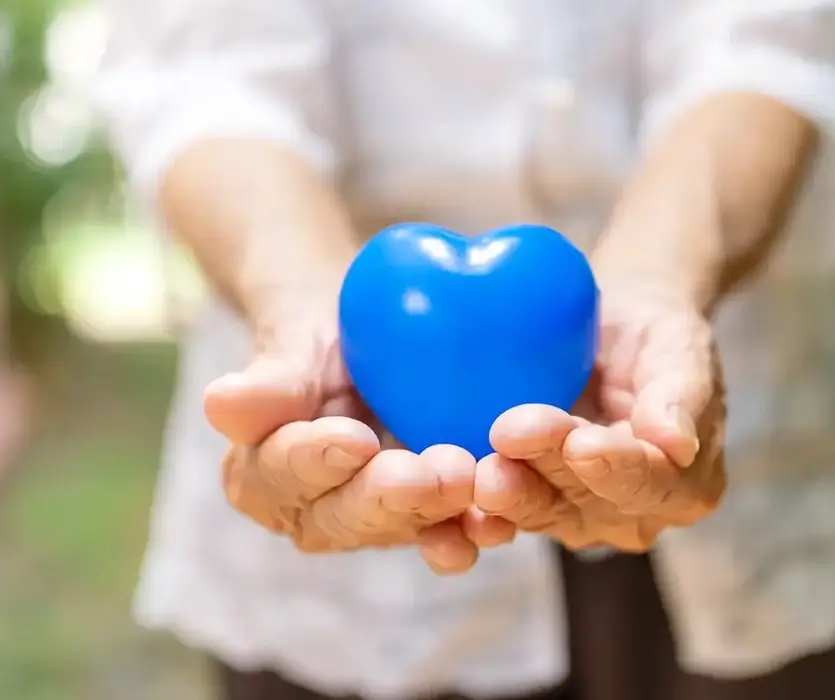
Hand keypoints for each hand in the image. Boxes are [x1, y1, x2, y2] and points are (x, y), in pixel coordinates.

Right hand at [206, 310, 514, 573]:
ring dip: (439, 516)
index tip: (352, 439)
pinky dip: (473, 527)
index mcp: (260, 476)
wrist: (363, 343)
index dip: (314, 461)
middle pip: (345, 515)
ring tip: (474, 489)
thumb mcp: (292, 344)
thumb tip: (218, 404)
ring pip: (400, 528)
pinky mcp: (422, 520)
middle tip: (435, 472)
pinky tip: (499, 522)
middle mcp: (312, 513)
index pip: (282, 474)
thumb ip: (267, 382)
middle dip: (391, 496)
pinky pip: (445, 529)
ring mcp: (371, 522)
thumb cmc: (316, 338)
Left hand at [474, 293, 725, 550]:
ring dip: (509, 489)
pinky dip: (477, 502)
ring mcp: (578, 515)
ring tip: (481, 465)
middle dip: (548, 468)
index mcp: (685, 487)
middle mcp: (632, 515)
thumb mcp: (681, 350)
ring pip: (540, 508)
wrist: (610, 331)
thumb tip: (678, 444)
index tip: (581, 442)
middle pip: (587, 500)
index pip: (650, 484)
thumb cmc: (655, 335)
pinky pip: (503, 508)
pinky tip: (453, 484)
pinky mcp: (531, 501)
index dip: (615, 467)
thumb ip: (682, 397)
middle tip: (511, 434)